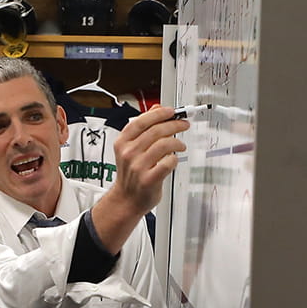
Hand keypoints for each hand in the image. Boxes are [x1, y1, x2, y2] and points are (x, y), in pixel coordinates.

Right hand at [92, 107, 189, 249]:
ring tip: (181, 145)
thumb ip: (143, 128)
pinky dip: (174, 158)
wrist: (127, 199)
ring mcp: (138, 167)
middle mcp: (128, 154)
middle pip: (156, 131)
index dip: (159, 114)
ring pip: (164, 145)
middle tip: (183, 125)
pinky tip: (174, 159)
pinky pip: (168, 162)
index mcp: (122, 143)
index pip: (141, 121)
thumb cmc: (131, 173)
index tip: (171, 111)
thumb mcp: (130, 148)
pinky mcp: (149, 179)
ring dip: (177, 142)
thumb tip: (157, 108)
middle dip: (174, 125)